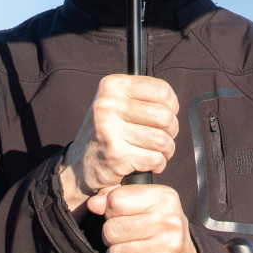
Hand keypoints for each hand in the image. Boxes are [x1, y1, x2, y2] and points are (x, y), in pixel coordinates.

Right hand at [58, 75, 178, 211]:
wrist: (79, 166)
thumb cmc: (107, 133)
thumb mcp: (116, 103)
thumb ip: (141, 97)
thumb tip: (173, 104)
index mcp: (113, 86)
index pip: (161, 90)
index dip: (172, 105)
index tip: (169, 115)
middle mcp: (109, 104)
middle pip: (164, 115)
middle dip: (172, 131)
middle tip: (164, 138)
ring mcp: (110, 129)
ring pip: (161, 139)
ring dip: (166, 150)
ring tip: (158, 152)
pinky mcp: (115, 154)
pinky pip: (154, 159)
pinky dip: (159, 164)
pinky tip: (151, 164)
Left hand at [89, 181, 196, 252]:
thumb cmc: (160, 226)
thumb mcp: (145, 203)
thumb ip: (117, 196)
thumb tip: (94, 203)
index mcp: (163, 198)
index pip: (116, 201)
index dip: (110, 211)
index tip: (120, 216)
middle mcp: (168, 222)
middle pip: (111, 230)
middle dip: (110, 236)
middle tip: (122, 238)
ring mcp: (165, 249)